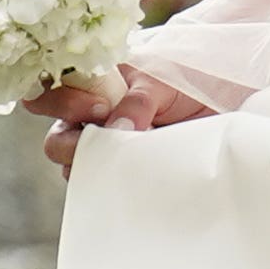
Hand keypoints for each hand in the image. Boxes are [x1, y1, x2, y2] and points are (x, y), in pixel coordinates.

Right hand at [27, 69, 214, 173]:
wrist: (222, 103)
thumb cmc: (185, 82)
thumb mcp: (161, 81)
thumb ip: (135, 102)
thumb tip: (115, 131)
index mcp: (90, 85)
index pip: (47, 92)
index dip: (58, 102)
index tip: (97, 107)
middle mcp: (89, 121)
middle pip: (55, 141)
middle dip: (70, 143)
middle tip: (104, 137)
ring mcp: (104, 150)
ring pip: (76, 170)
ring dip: (96, 166)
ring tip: (131, 156)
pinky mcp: (122, 173)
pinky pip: (104, 186)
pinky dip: (113, 183)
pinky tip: (136, 176)